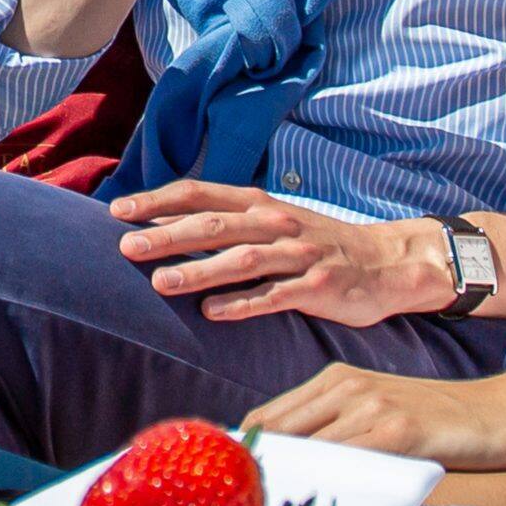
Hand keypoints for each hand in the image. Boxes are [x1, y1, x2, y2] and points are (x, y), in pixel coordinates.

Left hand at [111, 182, 445, 326]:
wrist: (388, 262)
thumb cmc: (317, 244)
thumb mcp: (273, 223)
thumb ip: (226, 222)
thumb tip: (163, 225)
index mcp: (260, 204)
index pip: (200, 193)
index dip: (158, 200)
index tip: (118, 211)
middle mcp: (277, 223)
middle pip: (214, 224)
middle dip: (167, 234)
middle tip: (126, 248)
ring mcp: (300, 254)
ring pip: (242, 259)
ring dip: (199, 270)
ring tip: (161, 283)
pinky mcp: (319, 287)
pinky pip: (276, 295)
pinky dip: (243, 303)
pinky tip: (213, 313)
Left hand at [243, 359, 505, 468]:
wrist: (501, 413)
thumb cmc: (437, 422)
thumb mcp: (377, 411)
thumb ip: (334, 428)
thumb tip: (287, 469)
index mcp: (334, 379)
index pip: (267, 417)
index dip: (243, 452)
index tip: (226, 486)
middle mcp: (344, 386)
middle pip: (274, 432)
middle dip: (254, 471)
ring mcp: (369, 406)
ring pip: (304, 449)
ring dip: (284, 484)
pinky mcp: (396, 431)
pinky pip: (344, 463)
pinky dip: (323, 488)